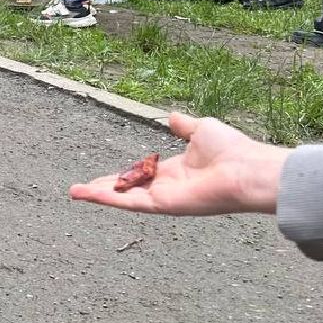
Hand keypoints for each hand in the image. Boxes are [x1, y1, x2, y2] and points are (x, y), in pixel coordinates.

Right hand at [69, 112, 290, 215]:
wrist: (247, 169)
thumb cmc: (232, 150)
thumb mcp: (201, 129)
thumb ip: (184, 126)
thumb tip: (171, 117)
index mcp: (175, 171)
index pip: (141, 175)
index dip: (121, 175)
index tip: (102, 176)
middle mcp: (167, 187)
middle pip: (128, 189)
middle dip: (104, 189)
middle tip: (80, 189)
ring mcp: (164, 198)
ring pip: (124, 197)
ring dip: (98, 195)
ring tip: (74, 193)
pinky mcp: (163, 205)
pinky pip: (130, 202)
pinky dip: (107, 199)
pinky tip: (88, 194)